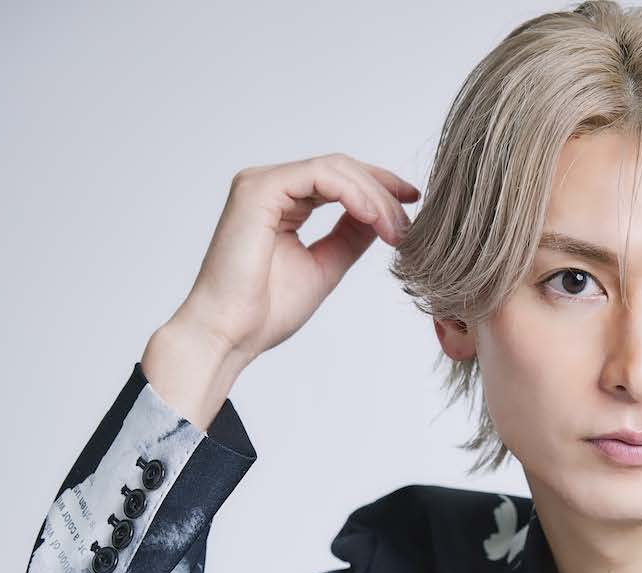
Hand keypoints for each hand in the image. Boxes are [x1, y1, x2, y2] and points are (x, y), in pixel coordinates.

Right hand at [170, 153, 418, 363]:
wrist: (230, 334)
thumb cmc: (264, 312)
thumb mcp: (323, 268)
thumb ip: (348, 239)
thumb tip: (380, 220)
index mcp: (281, 202)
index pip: (338, 180)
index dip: (378, 188)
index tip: (412, 205)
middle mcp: (270, 186)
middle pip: (341, 169)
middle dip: (383, 193)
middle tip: (409, 226)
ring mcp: (262, 183)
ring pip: (335, 169)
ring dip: (373, 197)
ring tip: (395, 229)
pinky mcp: (260, 189)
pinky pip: (320, 176)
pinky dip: (354, 194)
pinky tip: (373, 219)